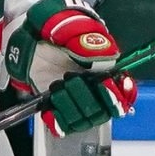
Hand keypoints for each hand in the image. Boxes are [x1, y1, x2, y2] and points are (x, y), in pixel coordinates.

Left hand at [5, 0, 137, 134]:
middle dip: (86, 97)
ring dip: (70, 106)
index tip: (104, 85)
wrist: (30, 36)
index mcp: (107, 70)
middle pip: (104, 111)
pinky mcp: (60, 108)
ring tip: (57, 86)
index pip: (125, 92)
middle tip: (70, 79)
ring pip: (85, 120)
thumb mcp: (72, 29)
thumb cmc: (55, 29)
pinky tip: (50, 109)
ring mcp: (78, 101)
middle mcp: (96, 90)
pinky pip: (65, 126)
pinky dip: (58, 120)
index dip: (119, 95)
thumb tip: (106, 58)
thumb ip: (88, 43)